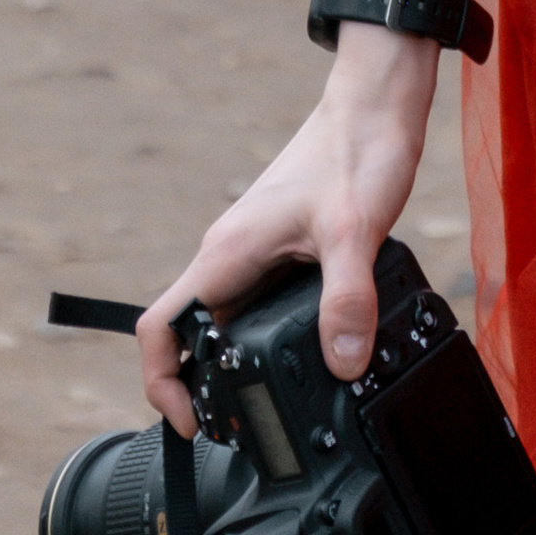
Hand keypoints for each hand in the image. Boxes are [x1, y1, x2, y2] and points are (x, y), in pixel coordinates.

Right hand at [135, 32, 435, 431]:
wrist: (376, 104)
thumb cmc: (355, 151)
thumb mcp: (354, 231)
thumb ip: (347, 299)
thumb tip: (343, 364)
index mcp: (226, 254)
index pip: (160, 328)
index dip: (161, 383)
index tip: (193, 422)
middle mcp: (231, 254)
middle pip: (192, 334)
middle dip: (204, 388)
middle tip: (244, 429)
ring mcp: (256, 250)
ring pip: (228, 320)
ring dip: (238, 364)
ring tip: (275, 405)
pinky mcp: (286, 247)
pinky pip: (262, 304)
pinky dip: (270, 338)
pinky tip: (311, 355)